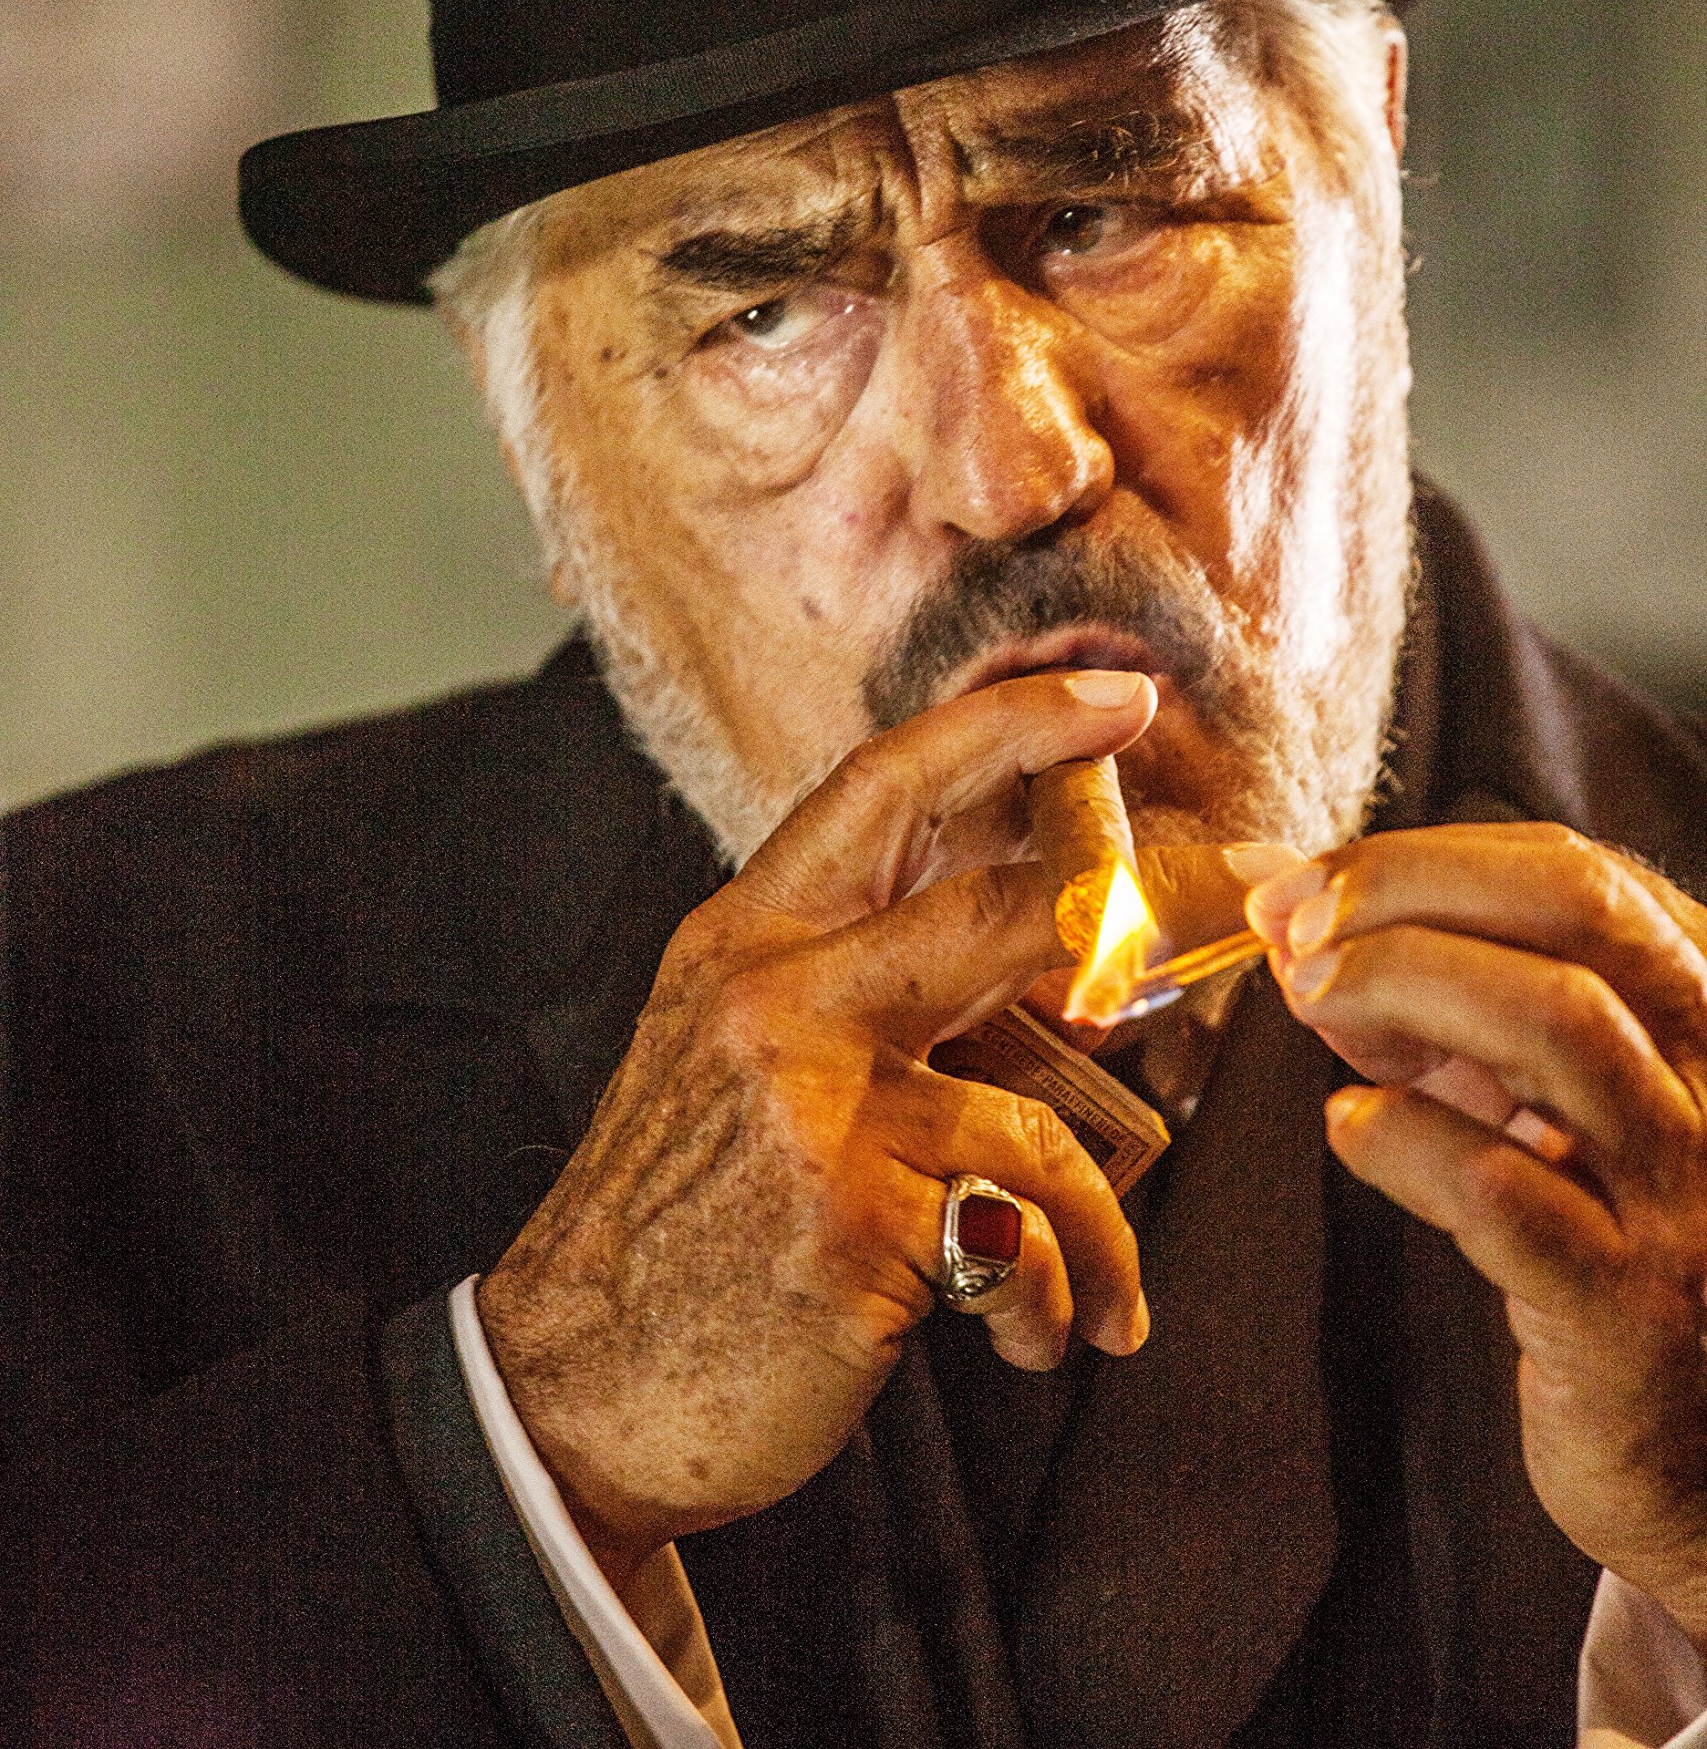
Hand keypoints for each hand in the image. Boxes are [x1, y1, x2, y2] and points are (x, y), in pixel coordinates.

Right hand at [477, 670, 1154, 1589]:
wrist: (568, 1388)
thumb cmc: (677, 1224)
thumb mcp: (733, 1059)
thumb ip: (854, 990)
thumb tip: (1036, 955)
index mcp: (747, 938)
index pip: (886, 784)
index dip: (1014, 725)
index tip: (1119, 696)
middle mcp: (777, 999)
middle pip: (1003, 913)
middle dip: (1150, 911)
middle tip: (1246, 904)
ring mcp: (813, 1108)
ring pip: (1042, 1118)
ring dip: (1100, 1222)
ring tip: (1098, 1291)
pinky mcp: (851, 1223)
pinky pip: (1021, 1234)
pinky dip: (1053, 1297)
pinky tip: (1034, 1341)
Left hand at [1249, 822, 1706, 1645]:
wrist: (1703, 1468)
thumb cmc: (1604, 1245)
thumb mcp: (1544, 1099)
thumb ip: (1440, 997)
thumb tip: (1281, 891)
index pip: (1577, 872)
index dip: (1419, 859)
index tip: (1301, 886)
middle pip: (1577, 911)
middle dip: (1407, 889)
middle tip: (1294, 927)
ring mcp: (1691, 1196)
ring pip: (1557, 1022)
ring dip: (1401, 982)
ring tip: (1312, 1004)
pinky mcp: (1631, 1313)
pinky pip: (1505, 1191)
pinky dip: (1405, 1137)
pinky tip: (1353, 1129)